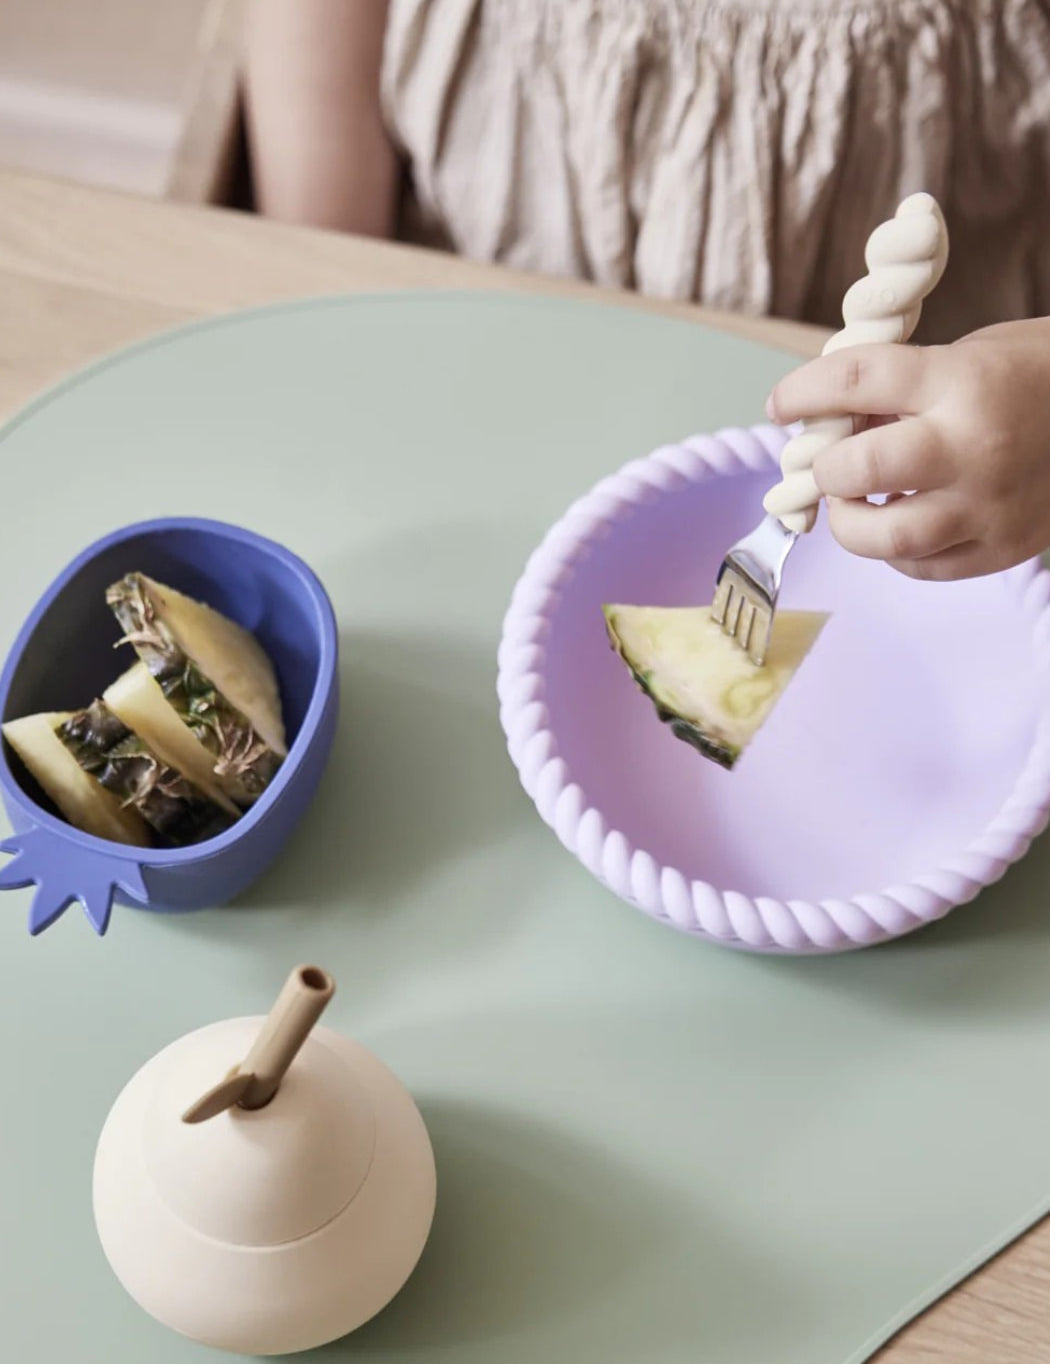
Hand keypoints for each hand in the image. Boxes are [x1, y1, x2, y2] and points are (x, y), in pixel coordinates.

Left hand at [765, 317, 1049, 579]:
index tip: (781, 404)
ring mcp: (988, 506)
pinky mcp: (1001, 548)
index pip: (855, 381)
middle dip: (826, 468)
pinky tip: (899, 521)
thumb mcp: (967, 356)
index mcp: (962, 381)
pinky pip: (920, 567)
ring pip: (884, 537)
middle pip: (858, 469)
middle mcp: (972, 447)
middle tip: (828, 464)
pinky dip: (894, 551)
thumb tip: (829, 425)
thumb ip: (900, 390)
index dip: (802, 392)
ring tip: (853, 503)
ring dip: (850, 523)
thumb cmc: (1033, 374)